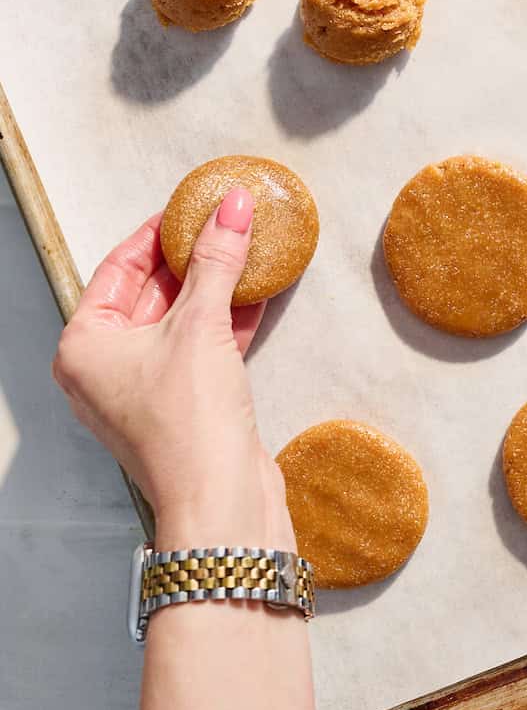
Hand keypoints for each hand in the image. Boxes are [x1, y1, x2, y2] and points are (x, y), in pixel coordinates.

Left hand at [53, 188, 294, 550]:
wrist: (222, 502)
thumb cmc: (188, 425)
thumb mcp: (200, 325)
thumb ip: (217, 260)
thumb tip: (232, 207)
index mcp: (85, 347)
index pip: (117, 269)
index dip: (156, 233)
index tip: (189, 208)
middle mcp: (106, 368)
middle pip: (149, 293)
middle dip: (191, 258)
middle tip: (223, 223)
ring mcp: (146, 389)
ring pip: (180, 321)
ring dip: (216, 287)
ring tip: (246, 249)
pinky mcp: (184, 405)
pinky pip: (203, 348)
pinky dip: (229, 321)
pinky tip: (259, 292)